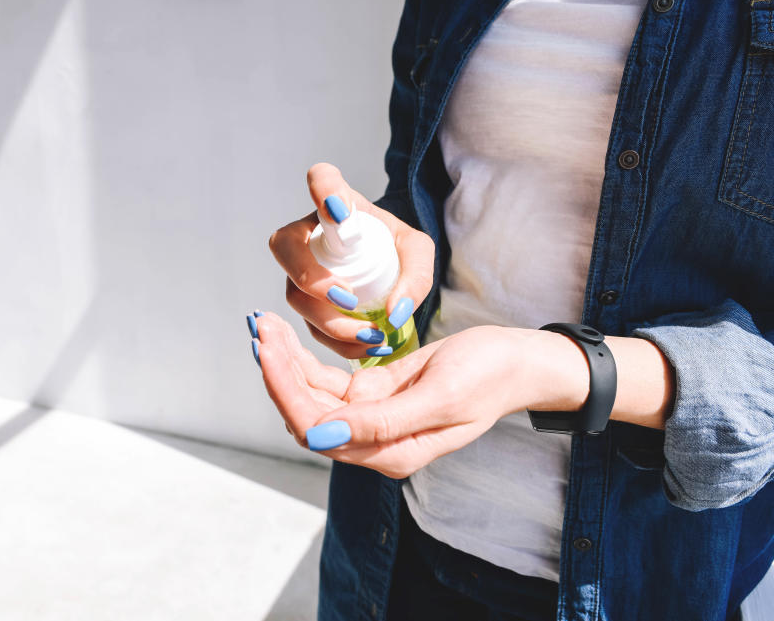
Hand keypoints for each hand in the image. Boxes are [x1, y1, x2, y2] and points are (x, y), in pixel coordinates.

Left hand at [252, 311, 552, 478]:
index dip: (286, 391)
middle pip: (306, 413)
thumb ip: (382, 422)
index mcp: (390, 452)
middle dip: (278, 372)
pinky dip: (305, 359)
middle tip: (259, 326)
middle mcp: (374, 442)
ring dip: (286, 363)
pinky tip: (287, 335)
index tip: (269, 348)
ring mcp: (371, 418)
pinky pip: (328, 382)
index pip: (317, 429)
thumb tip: (319, 434)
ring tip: (265, 324)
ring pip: (312, 396)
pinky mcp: (374, 395)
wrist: (517, 360)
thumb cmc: (490, 375)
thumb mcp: (441, 395)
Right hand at [268, 163, 433, 358]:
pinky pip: (307, 324)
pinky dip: (335, 341)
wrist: (389, 273)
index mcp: (338, 204)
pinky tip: (366, 348)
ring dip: (327, 319)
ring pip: (294, 294)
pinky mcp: (304, 303)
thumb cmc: (397, 250)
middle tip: (346, 298)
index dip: (323, 191)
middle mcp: (308, 233)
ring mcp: (299, 269)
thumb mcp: (417, 252)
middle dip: (310, 277)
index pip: (322, 180)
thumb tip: (394, 312)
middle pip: (285, 246)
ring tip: (368, 335)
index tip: (340, 210)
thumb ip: (416, 274)